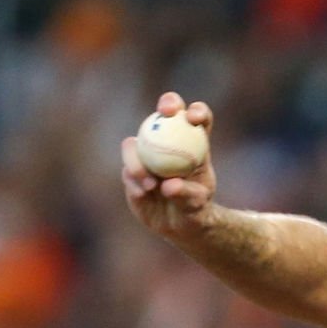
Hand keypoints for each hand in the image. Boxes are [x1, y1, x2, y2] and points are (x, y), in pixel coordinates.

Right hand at [121, 92, 216, 238]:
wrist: (179, 223)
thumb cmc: (196, 208)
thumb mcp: (197, 203)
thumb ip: (186, 193)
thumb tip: (168, 185)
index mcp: (193, 143)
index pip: (198, 119)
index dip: (198, 112)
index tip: (194, 118)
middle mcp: (168, 140)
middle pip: (167, 113)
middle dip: (168, 104)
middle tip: (165, 113)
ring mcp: (146, 152)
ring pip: (135, 143)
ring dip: (139, 161)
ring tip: (151, 184)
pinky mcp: (131, 168)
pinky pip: (127, 169)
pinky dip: (134, 180)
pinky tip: (143, 193)